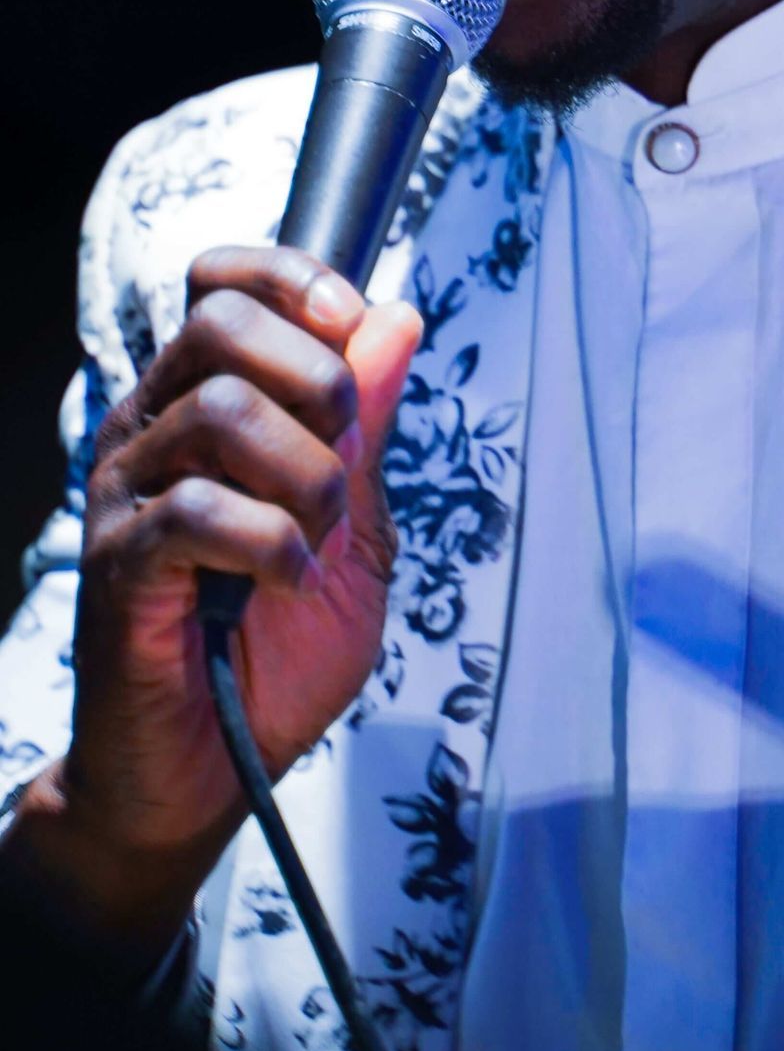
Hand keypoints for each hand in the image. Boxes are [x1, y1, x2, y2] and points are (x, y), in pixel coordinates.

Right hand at [0, 246, 419, 963]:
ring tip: (318, 543)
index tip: (349, 323)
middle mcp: (151, 432)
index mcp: (201, 404)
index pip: (220, 282)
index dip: (290, 278)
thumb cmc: (274, 650)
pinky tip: (288, 584)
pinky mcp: (118, 567)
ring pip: (222, 413)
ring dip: (307, 478)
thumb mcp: (352, 525)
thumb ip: (367, 427)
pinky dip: (272, 544)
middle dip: (317, 380)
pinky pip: (196, 511)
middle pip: (220, 324)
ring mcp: (126, 496)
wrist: (207, 772)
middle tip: (343, 463)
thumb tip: (396, 316)